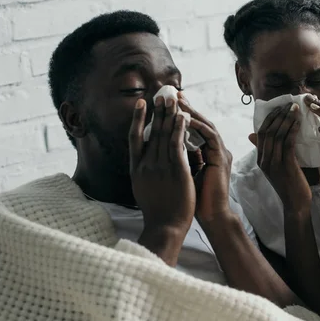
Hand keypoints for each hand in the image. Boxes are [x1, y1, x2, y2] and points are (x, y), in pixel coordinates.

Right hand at [128, 96, 195, 242]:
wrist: (165, 226)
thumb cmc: (157, 212)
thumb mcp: (143, 189)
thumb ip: (144, 173)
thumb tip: (144, 163)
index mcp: (136, 169)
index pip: (135, 138)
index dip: (139, 119)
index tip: (142, 104)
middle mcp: (146, 165)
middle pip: (152, 132)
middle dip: (158, 111)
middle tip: (161, 93)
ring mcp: (160, 167)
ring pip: (165, 135)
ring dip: (170, 115)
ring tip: (174, 99)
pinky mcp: (176, 170)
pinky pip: (177, 144)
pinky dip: (180, 129)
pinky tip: (184, 117)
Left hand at [177, 96, 232, 223]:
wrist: (211, 216)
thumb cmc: (195, 199)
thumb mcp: (184, 173)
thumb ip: (180, 158)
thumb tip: (163, 146)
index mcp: (207, 154)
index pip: (194, 129)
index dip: (181, 116)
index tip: (167, 105)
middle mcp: (216, 150)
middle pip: (201, 123)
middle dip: (187, 108)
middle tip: (173, 94)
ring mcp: (221, 153)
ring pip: (206, 125)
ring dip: (192, 112)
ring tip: (179, 100)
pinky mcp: (222, 158)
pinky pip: (210, 136)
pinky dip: (198, 126)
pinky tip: (186, 118)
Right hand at [250, 103, 311, 211]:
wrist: (296, 205)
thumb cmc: (292, 185)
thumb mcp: (281, 166)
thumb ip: (278, 151)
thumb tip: (280, 134)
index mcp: (261, 159)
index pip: (261, 132)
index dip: (270, 117)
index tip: (281, 107)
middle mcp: (263, 160)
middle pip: (267, 131)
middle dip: (278, 115)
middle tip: (289, 104)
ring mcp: (272, 164)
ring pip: (276, 135)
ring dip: (286, 119)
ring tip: (295, 109)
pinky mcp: (284, 167)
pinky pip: (287, 143)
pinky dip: (292, 130)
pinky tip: (299, 122)